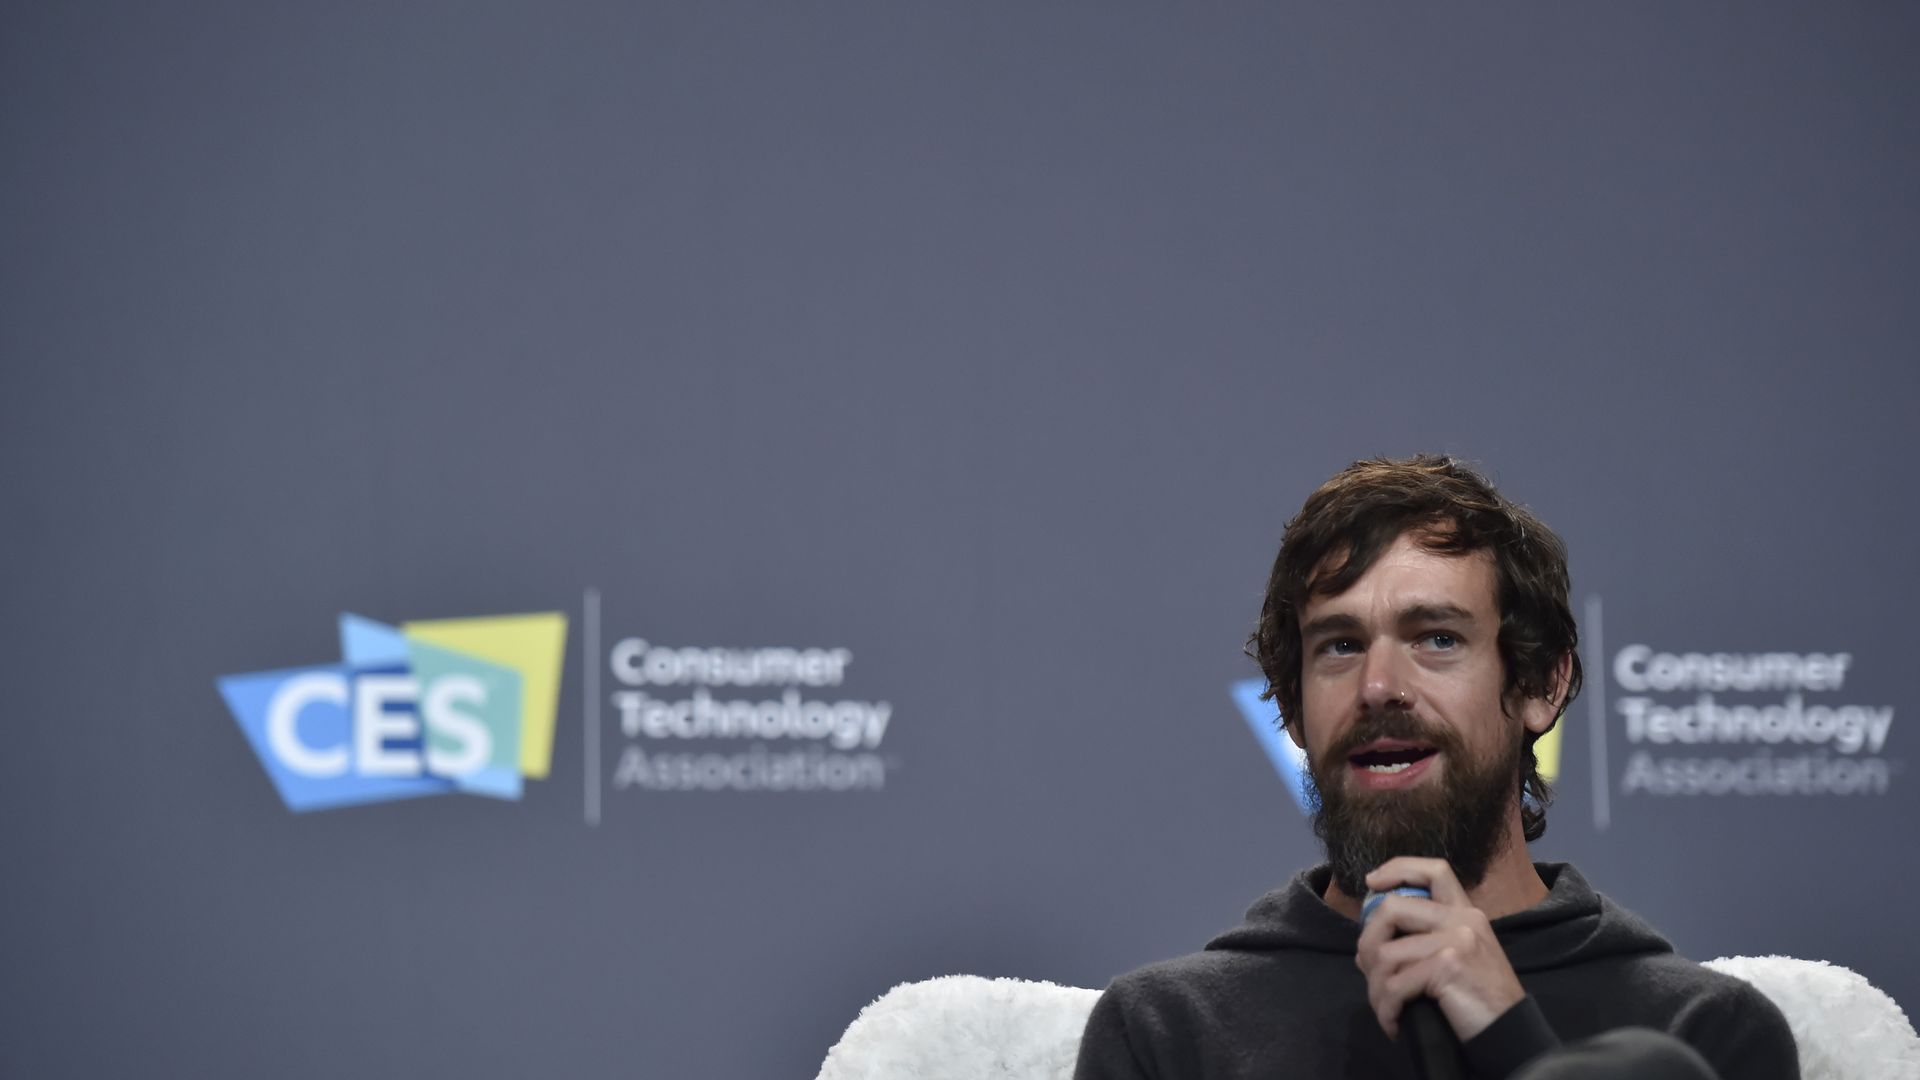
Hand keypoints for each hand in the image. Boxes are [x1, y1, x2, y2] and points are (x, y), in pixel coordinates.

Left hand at [1354, 857, 1525, 1041]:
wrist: (1511, 1034)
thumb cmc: (1480, 1002)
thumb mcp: (1456, 961)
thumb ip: (1419, 945)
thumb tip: (1366, 950)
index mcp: (1465, 913)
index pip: (1433, 871)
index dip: (1398, 869)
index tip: (1372, 882)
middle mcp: (1463, 919)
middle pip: (1392, 908)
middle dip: (1368, 942)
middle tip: (1369, 972)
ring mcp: (1456, 940)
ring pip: (1387, 953)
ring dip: (1376, 987)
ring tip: (1384, 1008)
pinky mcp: (1448, 966)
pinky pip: (1396, 984)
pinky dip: (1387, 1008)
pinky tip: (1393, 1023)